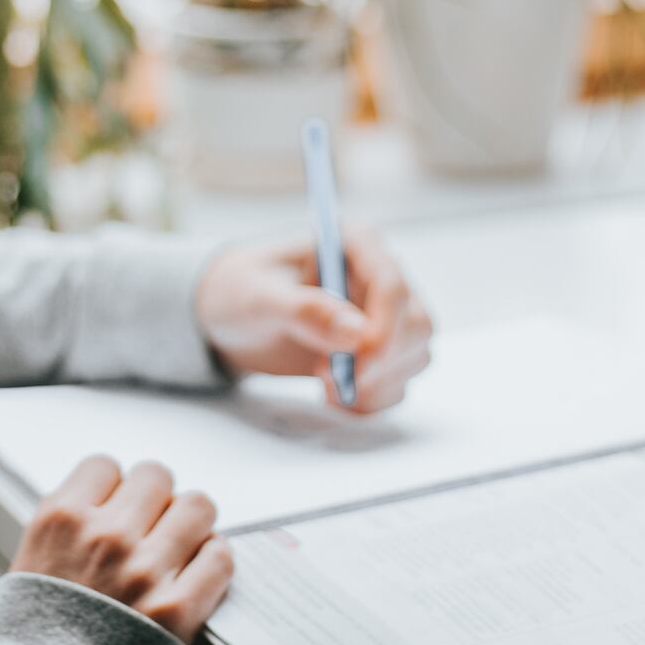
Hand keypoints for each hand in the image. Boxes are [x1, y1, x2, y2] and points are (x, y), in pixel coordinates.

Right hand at [11, 456, 232, 644]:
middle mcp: (104, 535)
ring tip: (180, 551)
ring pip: (197, 506)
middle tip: (152, 531)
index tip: (116, 511)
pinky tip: (197, 577)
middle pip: (156, 477)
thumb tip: (100, 510)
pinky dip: (213, 562)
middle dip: (156, 502)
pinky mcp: (176, 610)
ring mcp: (143, 571)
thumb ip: (64, 532)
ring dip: (191, 525)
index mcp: (59, 519)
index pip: (106, 466)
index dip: (114, 489)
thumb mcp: (24, 569)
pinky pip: (219, 557)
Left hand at [194, 229, 433, 413]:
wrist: (228, 318)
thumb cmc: (238, 290)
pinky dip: (374, 401)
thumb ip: (304, 311)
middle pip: (416, 324)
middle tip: (328, 378)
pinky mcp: (377, 351)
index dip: (383, 330)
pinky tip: (336, 397)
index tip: (355, 366)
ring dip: (377, 385)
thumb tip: (356, 334)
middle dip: (381, 363)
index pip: (393, 286)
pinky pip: (399, 382)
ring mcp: (383, 316)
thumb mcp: (258, 296)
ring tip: (325, 386)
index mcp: (356, 244)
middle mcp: (378, 277)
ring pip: (415, 356)